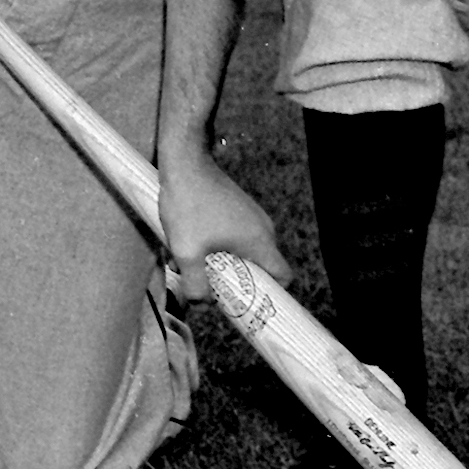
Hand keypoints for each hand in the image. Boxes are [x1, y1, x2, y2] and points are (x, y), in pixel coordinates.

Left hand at [158, 146, 290, 289]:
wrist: (185, 164)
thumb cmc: (189, 208)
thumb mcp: (187, 253)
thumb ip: (196, 284)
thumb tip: (201, 302)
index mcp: (260, 242)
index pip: (284, 276)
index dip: (272, 294)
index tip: (250, 304)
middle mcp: (264, 228)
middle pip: (263, 266)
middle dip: (241, 281)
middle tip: (217, 290)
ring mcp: (253, 216)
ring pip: (248, 251)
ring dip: (228, 263)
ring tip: (201, 266)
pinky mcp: (240, 207)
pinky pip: (239, 236)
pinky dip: (223, 246)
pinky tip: (197, 245)